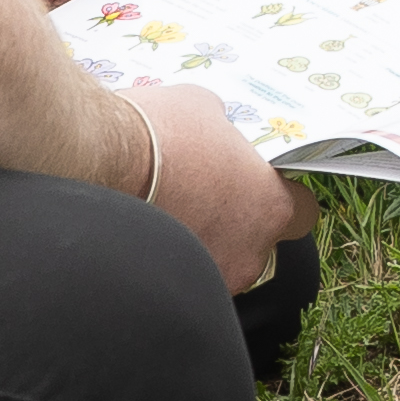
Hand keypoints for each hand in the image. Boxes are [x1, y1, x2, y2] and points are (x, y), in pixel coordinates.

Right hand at [116, 75, 309, 292]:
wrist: (98, 163)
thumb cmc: (157, 132)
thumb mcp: (204, 108)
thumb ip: (225, 133)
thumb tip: (220, 136)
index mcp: (271, 206)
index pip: (301, 213)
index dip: (279, 200)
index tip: (257, 189)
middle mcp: (250, 254)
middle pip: (255, 245)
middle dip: (232, 226)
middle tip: (200, 199)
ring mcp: (211, 280)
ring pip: (214, 266)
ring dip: (197, 245)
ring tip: (162, 213)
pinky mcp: (170, 292)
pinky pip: (177, 277)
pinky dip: (163, 261)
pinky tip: (142, 233)